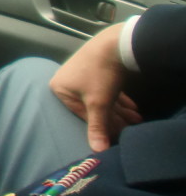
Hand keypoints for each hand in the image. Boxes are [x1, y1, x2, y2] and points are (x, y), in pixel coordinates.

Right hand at [49, 22, 141, 151]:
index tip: (118, 135)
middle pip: (91, 106)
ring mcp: (81, 73)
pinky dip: (119, 99)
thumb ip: (97, 127)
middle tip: (131, 127)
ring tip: (136, 119)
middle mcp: (67, 80)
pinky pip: (105, 88)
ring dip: (120, 110)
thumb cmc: (99, 74)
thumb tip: (97, 151)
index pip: (80, 114)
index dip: (101, 126)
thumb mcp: (98, 103)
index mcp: (59, 88)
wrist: (115, 44)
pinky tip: (132, 108)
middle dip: (114, 118)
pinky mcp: (95, 67)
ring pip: (101, 97)